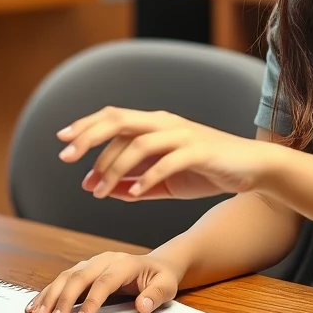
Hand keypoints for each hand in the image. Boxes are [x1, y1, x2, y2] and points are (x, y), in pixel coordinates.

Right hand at [24, 251, 183, 312]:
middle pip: (80, 276)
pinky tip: (35, 305)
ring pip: (67, 276)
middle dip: (64, 299)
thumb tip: (142, 306)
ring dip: (50, 295)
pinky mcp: (84, 270)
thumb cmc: (160, 278)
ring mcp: (92, 263)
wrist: (156, 265)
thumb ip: (156, 295)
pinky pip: (63, 279)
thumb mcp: (167, 286)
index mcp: (124, 263)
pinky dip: (48, 292)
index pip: (104, 282)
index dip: (91, 302)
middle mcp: (104, 260)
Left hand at [57, 107, 275, 200]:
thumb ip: (134, 183)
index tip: (62, 141)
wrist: (250, 169)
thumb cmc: (207, 170)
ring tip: (101, 191)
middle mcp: (165, 124)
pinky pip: (167, 162)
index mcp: (155, 124)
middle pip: (119, 121)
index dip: (86, 126)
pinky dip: (147, 178)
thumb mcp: (164, 180)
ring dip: (115, 169)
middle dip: (89, 138)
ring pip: (139, 144)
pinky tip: (132, 194)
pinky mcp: (199, 151)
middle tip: (68, 159)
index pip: (113, 118)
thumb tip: (99, 189)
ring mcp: (183, 135)